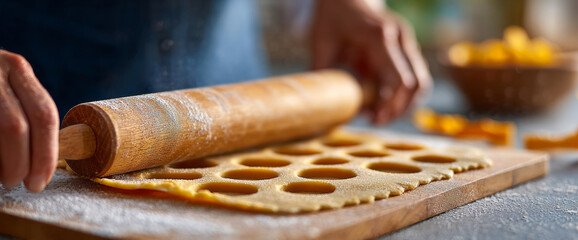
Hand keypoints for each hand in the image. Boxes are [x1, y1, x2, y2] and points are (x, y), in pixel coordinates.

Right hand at [0, 50, 58, 191]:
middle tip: (16, 182)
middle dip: (19, 164)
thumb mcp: (7, 87)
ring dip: (0, 164)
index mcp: (17, 69)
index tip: (41, 180)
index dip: (46, 154)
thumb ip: (25, 112)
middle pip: (15, 127)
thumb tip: (44, 161)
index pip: (44, 114)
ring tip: (0, 176)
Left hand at [310, 0, 431, 124]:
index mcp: (379, 36)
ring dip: (404, 104)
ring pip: (421, 82)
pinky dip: (405, 94)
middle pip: (415, 84)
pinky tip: (383, 102)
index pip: (398, 79)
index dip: (389, 104)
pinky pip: (416, 76)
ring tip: (380, 115)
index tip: (373, 118)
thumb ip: (324, 73)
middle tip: (375, 120)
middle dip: (397, 109)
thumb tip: (321, 104)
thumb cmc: (333, 18)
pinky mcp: (408, 48)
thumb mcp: (321, 44)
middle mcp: (400, 37)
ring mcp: (407, 41)